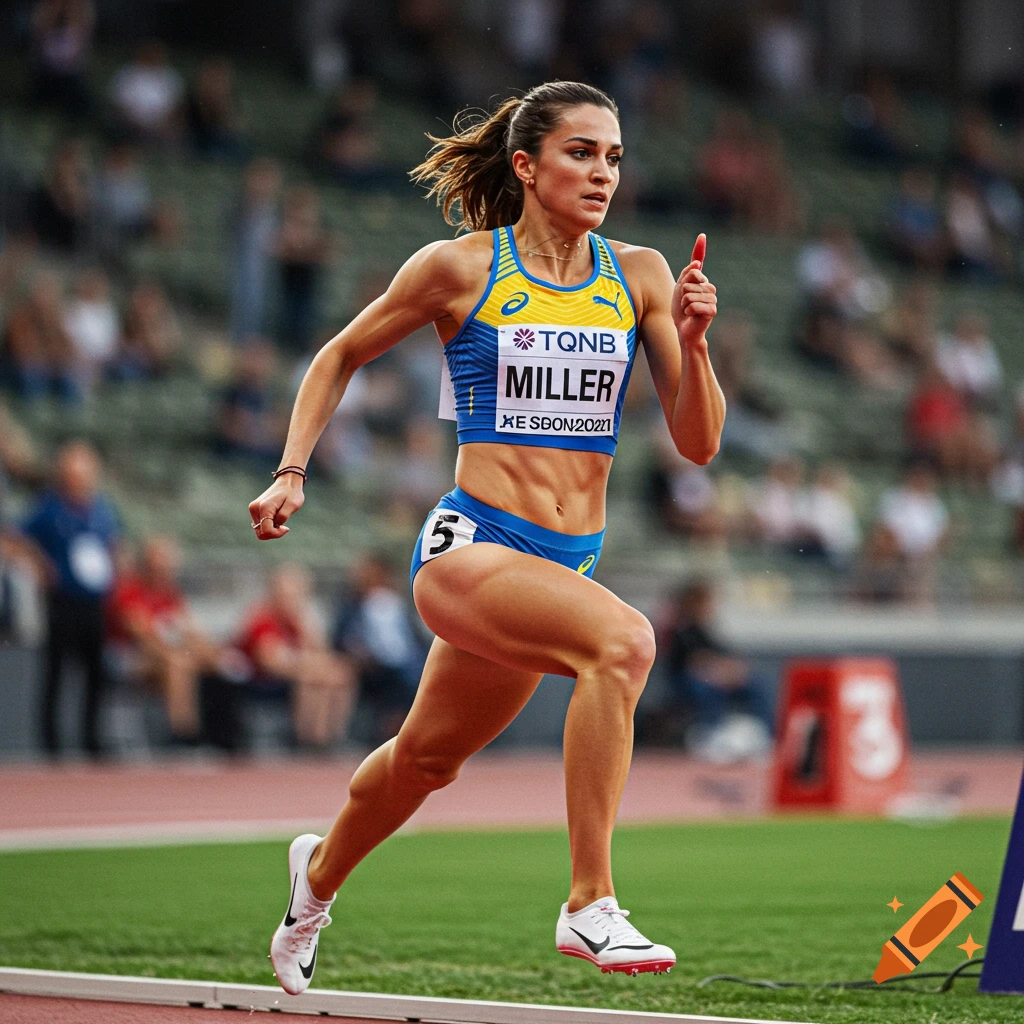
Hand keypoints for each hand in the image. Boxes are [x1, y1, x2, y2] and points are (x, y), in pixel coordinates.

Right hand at [248, 476, 303, 540]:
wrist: (287, 481)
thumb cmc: (292, 493)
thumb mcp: (293, 505)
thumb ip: (283, 517)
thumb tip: (275, 525)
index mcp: (264, 508)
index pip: (266, 531)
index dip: (277, 534)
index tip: (286, 528)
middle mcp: (255, 508)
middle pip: (261, 533)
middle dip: (273, 533)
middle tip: (283, 526)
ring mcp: (253, 509)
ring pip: (259, 530)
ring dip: (271, 529)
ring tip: (280, 520)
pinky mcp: (254, 509)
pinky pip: (260, 525)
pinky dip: (268, 525)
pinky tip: (276, 518)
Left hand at [672, 233, 717, 347]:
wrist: (685, 331)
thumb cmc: (681, 312)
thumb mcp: (678, 291)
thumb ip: (685, 276)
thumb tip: (696, 263)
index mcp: (700, 281)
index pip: (699, 261)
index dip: (700, 248)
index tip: (701, 235)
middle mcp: (709, 287)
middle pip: (689, 280)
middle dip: (681, 294)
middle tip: (684, 305)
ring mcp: (712, 298)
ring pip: (688, 293)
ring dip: (683, 304)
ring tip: (688, 311)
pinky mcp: (712, 310)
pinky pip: (692, 304)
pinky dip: (687, 311)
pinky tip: (692, 316)